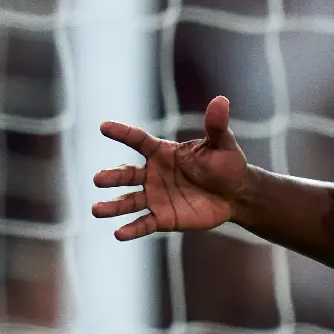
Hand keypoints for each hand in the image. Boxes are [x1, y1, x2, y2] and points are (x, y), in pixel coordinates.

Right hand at [91, 96, 249, 240]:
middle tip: (98, 179)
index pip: (138, 140)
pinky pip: (143, 224)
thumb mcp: (222, 144)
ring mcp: (155, 196)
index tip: (104, 127)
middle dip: (112, 177)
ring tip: (97, 209)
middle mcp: (153, 174)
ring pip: (129, 201)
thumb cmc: (227, 164)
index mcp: (163, 153)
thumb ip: (216, 126)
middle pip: (127, 174)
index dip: (122, 133)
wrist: (236, 194)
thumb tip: (221, 100)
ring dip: (112, 206)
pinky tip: (119, 233)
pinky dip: (131, 229)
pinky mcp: (162, 218)